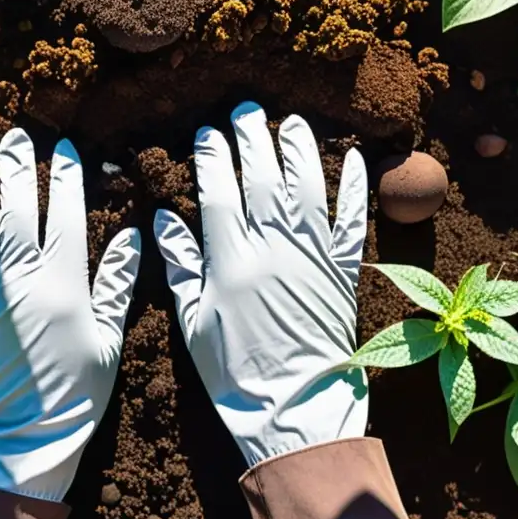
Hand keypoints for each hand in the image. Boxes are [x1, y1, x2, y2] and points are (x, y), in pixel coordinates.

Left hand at [0, 129, 140, 500]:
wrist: (22, 439)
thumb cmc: (76, 392)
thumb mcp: (109, 338)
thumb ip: (117, 283)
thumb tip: (133, 236)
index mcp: (63, 281)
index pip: (66, 213)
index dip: (65, 177)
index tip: (64, 149)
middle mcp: (20, 277)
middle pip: (17, 210)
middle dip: (16, 169)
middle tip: (12, 137)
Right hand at [154, 101, 368, 465]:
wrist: (295, 407)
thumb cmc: (234, 372)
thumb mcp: (193, 322)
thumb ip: (180, 266)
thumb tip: (162, 219)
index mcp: (231, 260)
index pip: (219, 191)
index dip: (212, 157)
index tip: (207, 134)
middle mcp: (272, 247)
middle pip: (262, 177)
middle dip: (252, 138)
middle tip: (245, 111)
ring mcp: (311, 256)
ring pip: (306, 187)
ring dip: (299, 149)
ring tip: (290, 122)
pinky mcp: (342, 271)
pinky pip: (352, 221)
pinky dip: (355, 188)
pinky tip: (353, 158)